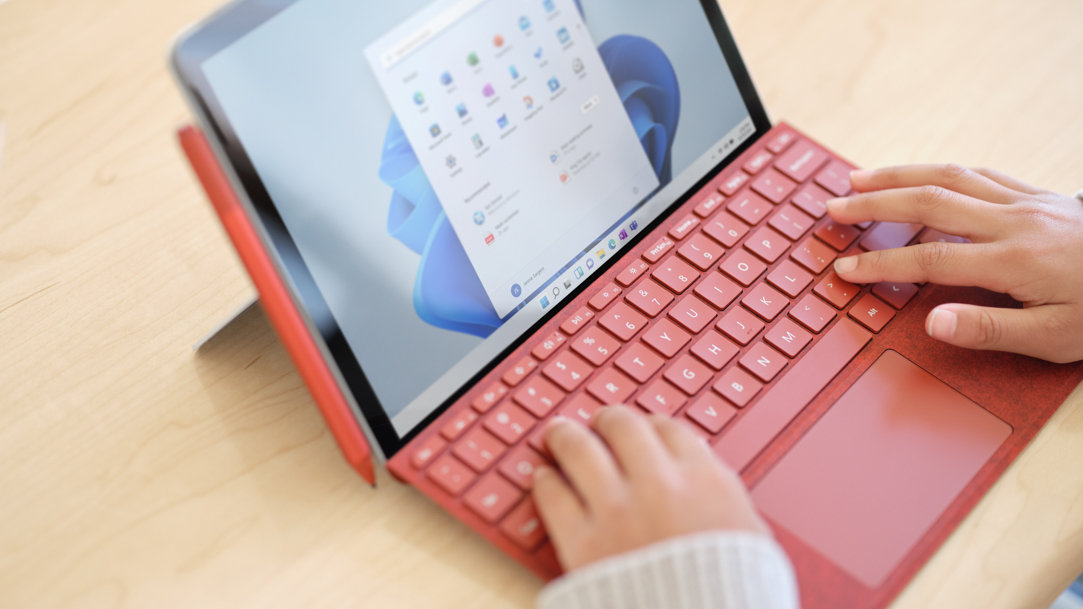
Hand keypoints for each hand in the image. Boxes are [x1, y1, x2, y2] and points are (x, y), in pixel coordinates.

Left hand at [532, 405, 767, 571]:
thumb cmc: (733, 595)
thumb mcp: (749, 537)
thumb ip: (723, 499)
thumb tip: (706, 480)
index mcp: (705, 481)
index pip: (666, 427)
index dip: (647, 424)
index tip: (639, 429)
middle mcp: (660, 485)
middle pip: (621, 426)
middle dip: (606, 421)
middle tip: (597, 424)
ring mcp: (618, 512)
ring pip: (579, 448)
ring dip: (565, 436)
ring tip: (558, 434)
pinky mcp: (583, 544)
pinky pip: (553, 494)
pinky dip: (546, 481)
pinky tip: (544, 479)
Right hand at [827, 164, 1082, 362]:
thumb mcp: (1055, 338)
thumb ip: (989, 329)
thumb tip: (932, 321)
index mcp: (1014, 260)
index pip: (930, 260)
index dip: (881, 265)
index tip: (846, 268)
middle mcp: (1015, 222)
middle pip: (929, 201)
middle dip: (875, 203)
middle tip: (834, 208)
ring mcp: (1029, 202)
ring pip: (951, 175)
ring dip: (900, 174)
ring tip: (860, 177)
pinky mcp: (1042, 196)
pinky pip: (981, 172)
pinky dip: (942, 171)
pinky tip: (925, 175)